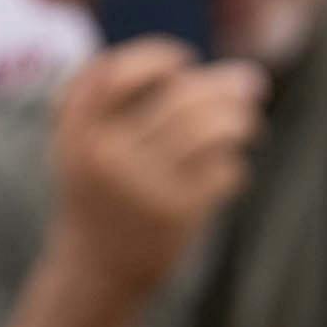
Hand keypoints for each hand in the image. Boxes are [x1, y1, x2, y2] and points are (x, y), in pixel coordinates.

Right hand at [50, 38, 264, 301]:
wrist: (97, 269)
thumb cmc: (103, 192)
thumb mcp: (87, 145)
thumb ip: (136, 102)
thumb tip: (247, 76)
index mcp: (76, 135)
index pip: (113, 74)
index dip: (156, 57)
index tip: (182, 61)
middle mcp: (105, 157)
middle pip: (182, 96)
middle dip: (226, 85)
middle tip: (250, 86)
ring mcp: (142, 186)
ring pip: (213, 128)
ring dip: (242, 120)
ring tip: (247, 125)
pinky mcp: (176, 213)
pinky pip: (225, 171)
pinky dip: (231, 169)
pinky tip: (220, 176)